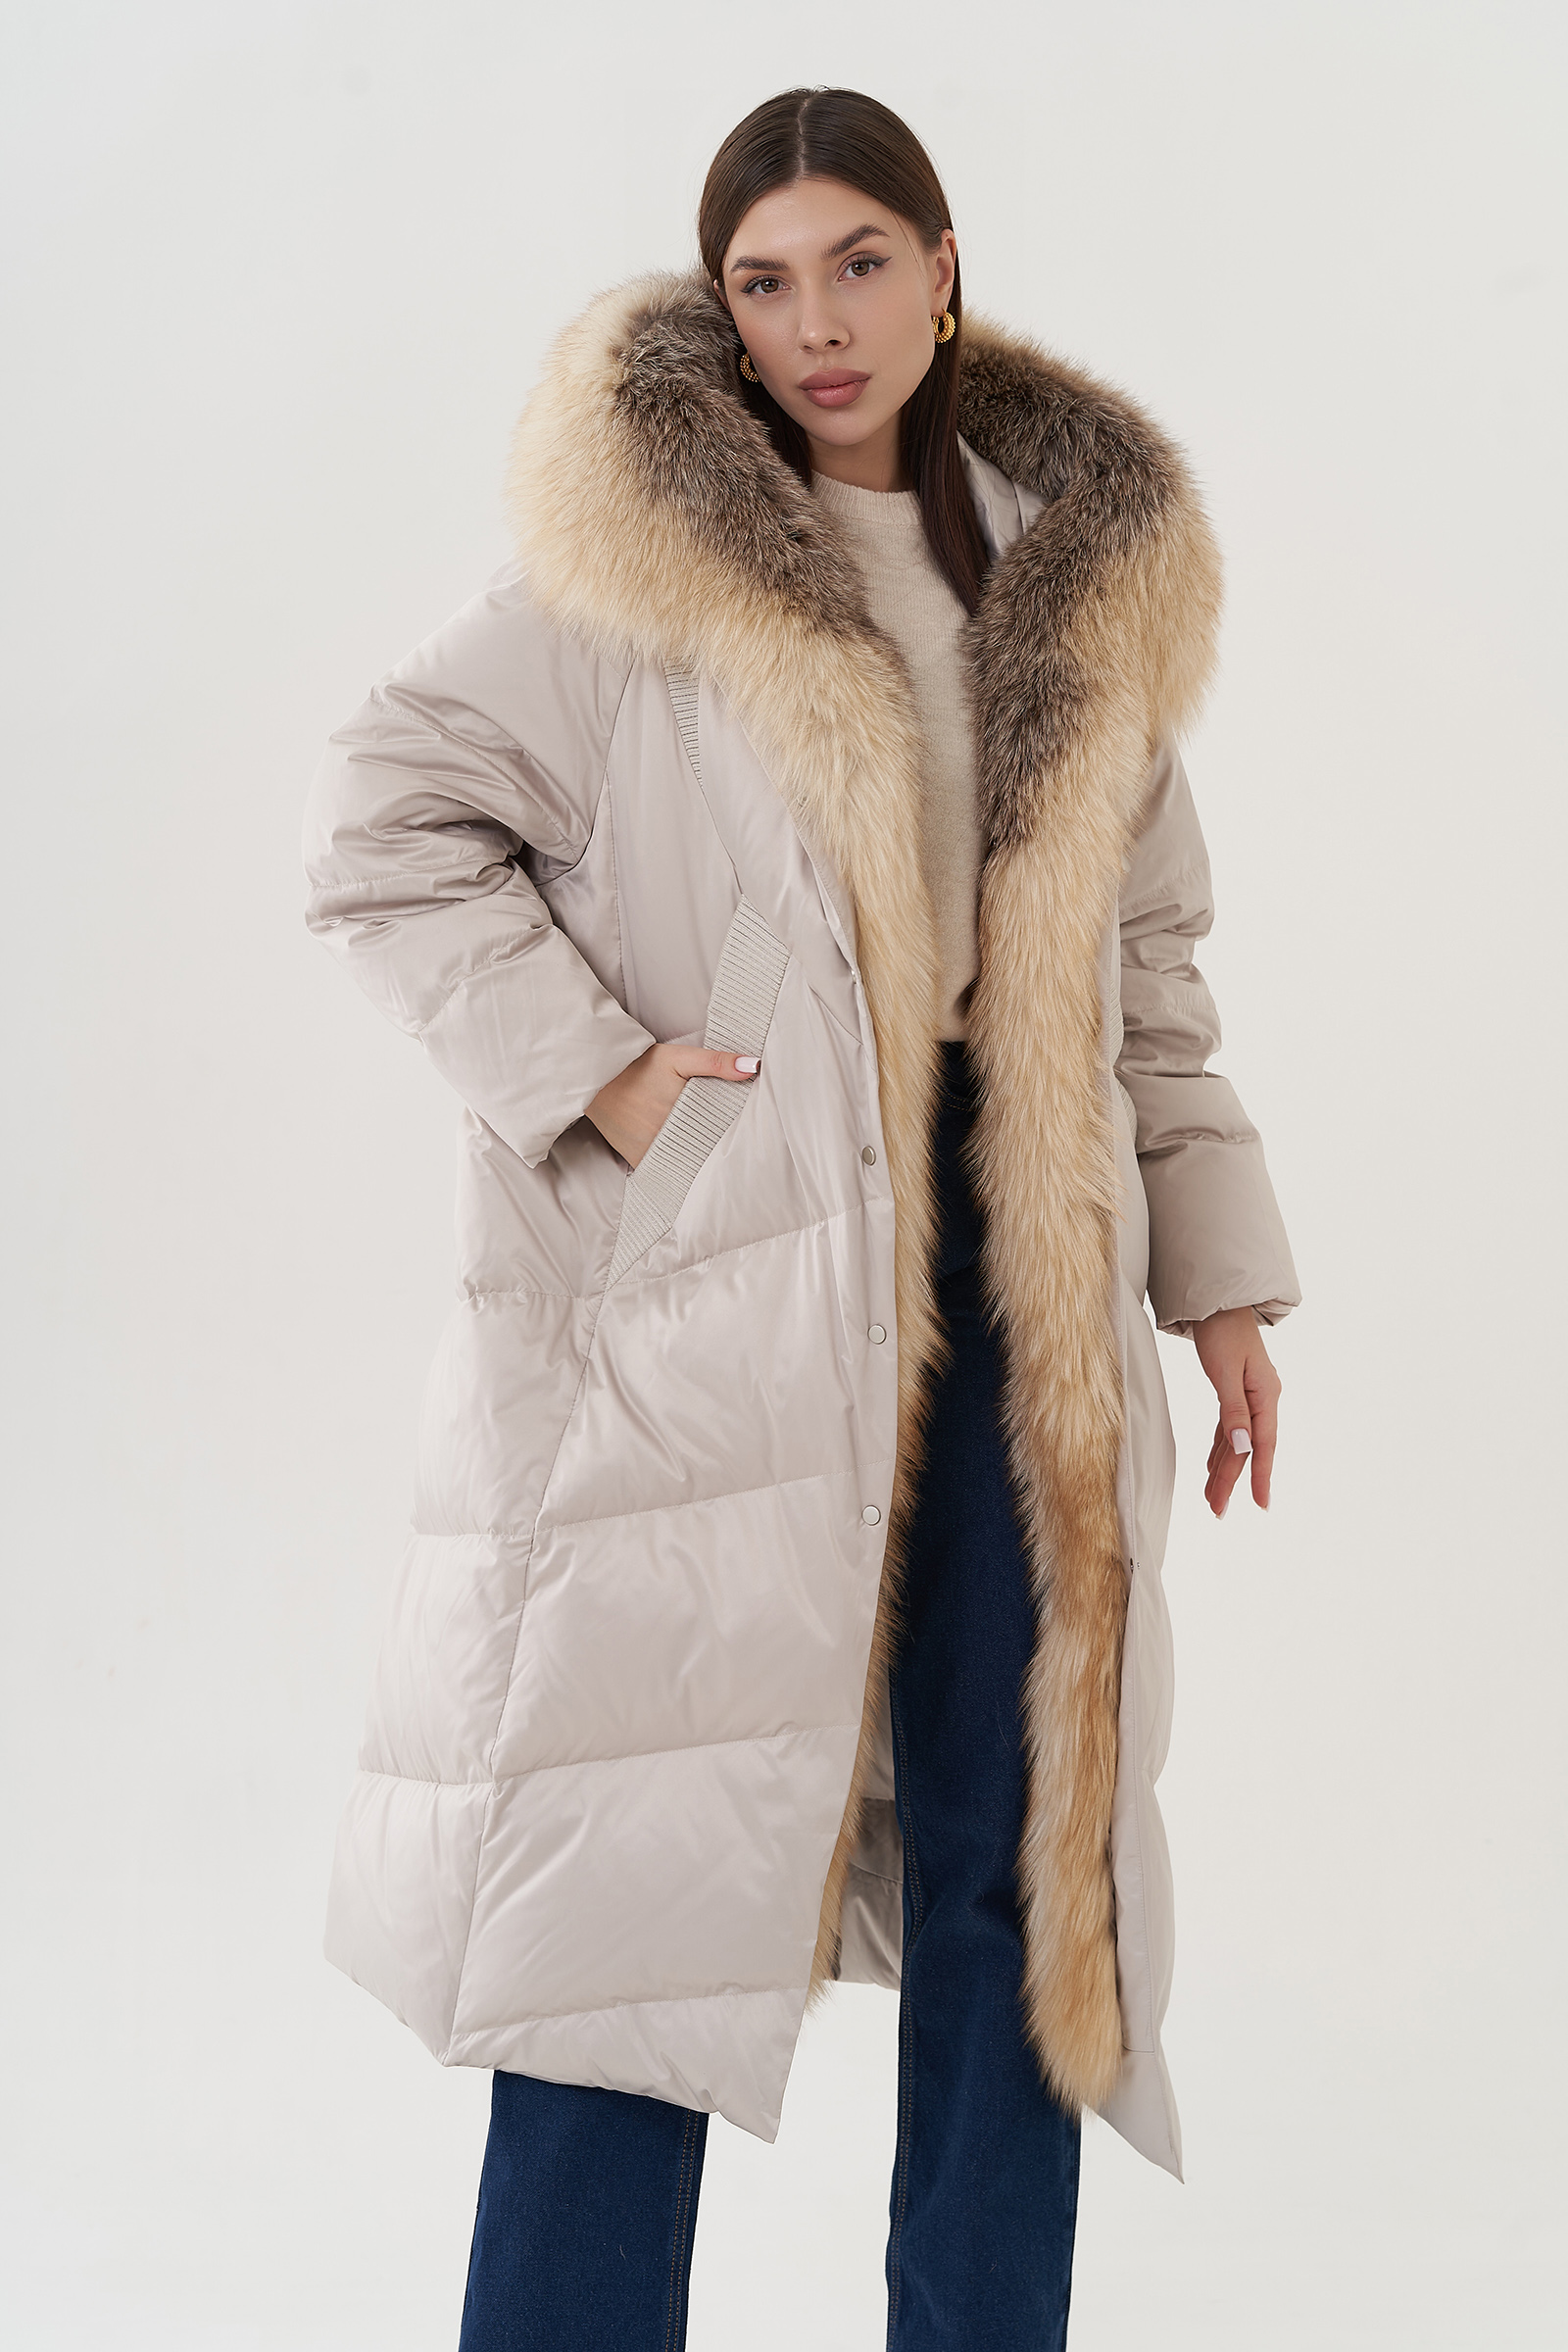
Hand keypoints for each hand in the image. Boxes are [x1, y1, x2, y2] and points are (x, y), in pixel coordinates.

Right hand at [586, 1040, 759, 1167]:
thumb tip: (752, 1067)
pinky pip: (664, 1169)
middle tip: (734, 1144)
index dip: (734, 1131)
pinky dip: (676, 1165)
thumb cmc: (639, 1065)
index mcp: (682, 1113)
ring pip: (686, 1162)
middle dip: (718, 1146)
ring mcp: (650, 1151)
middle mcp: (666, 1138)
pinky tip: (686, 1158)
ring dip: (698, 1159)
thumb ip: (715, 1062)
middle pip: (704, 1149)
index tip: (746, 1131)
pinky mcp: (638, 1158)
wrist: (597, 1078)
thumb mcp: (678, 1057)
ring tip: (711, 1152)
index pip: (720, 1131)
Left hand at [1192, 1306, 1280, 1516]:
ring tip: (1212, 1497)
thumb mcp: (1226, 1371)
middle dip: (1232, 1479)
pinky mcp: (1235, 1391)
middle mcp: (1262, 1398)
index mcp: (1266, 1395)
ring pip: (1237, 1440)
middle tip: (1217, 1509)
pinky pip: (1229, 1428)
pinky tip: (1213, 1467)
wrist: (1217, 1301)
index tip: (1261, 1504)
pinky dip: (1220, 1448)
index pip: (1262, 1443)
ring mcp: (1250, 1396)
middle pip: (1247, 1447)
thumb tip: (1243, 1446)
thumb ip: (1233, 1410)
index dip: (1261, 1476)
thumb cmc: (1222, 1331)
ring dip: (1224, 1468)